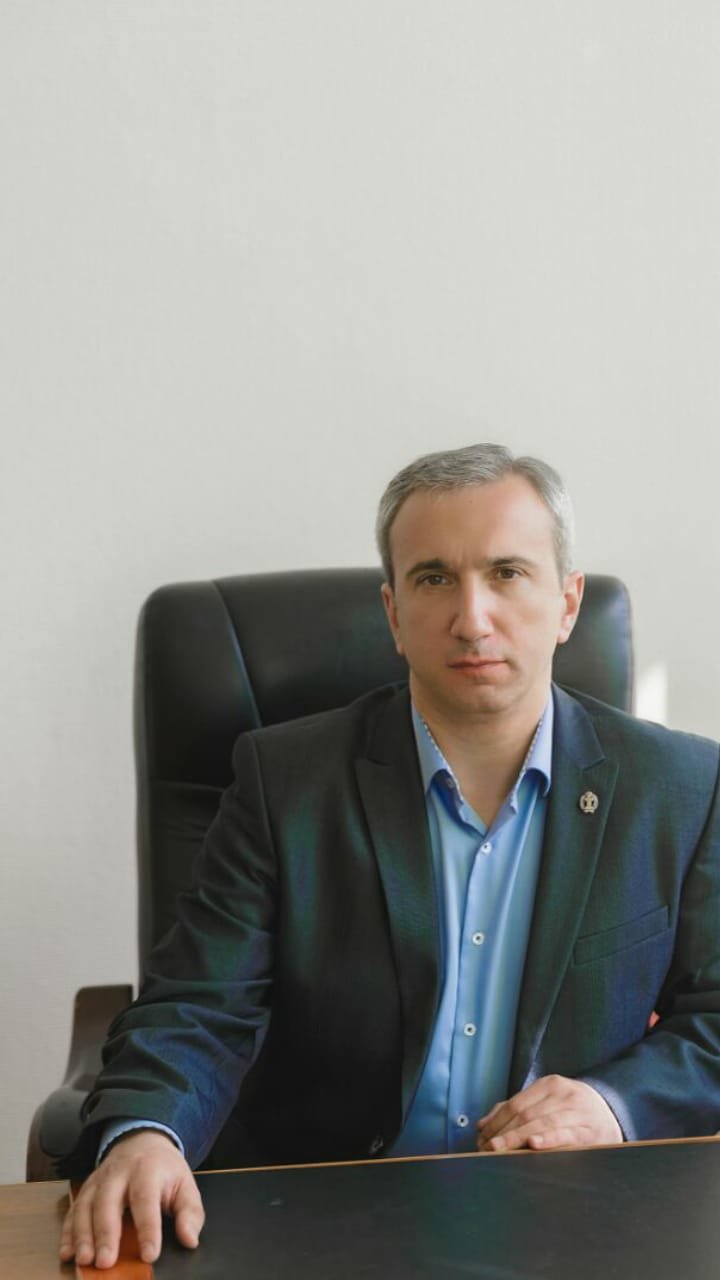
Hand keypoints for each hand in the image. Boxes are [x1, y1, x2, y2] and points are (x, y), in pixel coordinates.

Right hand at [59, 1129, 204, 1269]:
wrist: (142, 1140)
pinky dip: (68, 1232)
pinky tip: (67, 1252)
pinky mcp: (86, 1188)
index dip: (148, 1229)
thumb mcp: (185, 1184)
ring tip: (85, 1260)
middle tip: (105, 1261)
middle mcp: (119, 1173)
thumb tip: (190, 1239)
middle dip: (105, 1233)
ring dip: (82, 1234)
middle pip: (108, 1201)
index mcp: (148, 1170)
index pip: (146, 1200)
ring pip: (85, 1205)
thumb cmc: (164, 1170)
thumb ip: (190, 1212)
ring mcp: (99, 1180)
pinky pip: (73, 1210)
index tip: (150, 1255)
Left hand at [476, 1075, 621, 1152]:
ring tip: (500, 1150)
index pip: (516, 1103)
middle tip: (487, 1148)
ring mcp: (577, 1111)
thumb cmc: (572, 1111)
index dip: (497, 1121)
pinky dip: (548, 1139)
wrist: (612, 1114)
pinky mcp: (590, 1131)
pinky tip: (533, 1144)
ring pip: (541, 1124)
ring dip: (517, 1139)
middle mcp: (563, 1094)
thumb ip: (515, 1109)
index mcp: (549, 1085)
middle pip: (526, 1114)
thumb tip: (482, 1124)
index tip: (482, 1137)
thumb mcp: (547, 1102)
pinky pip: (566, 1135)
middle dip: (503, 1133)